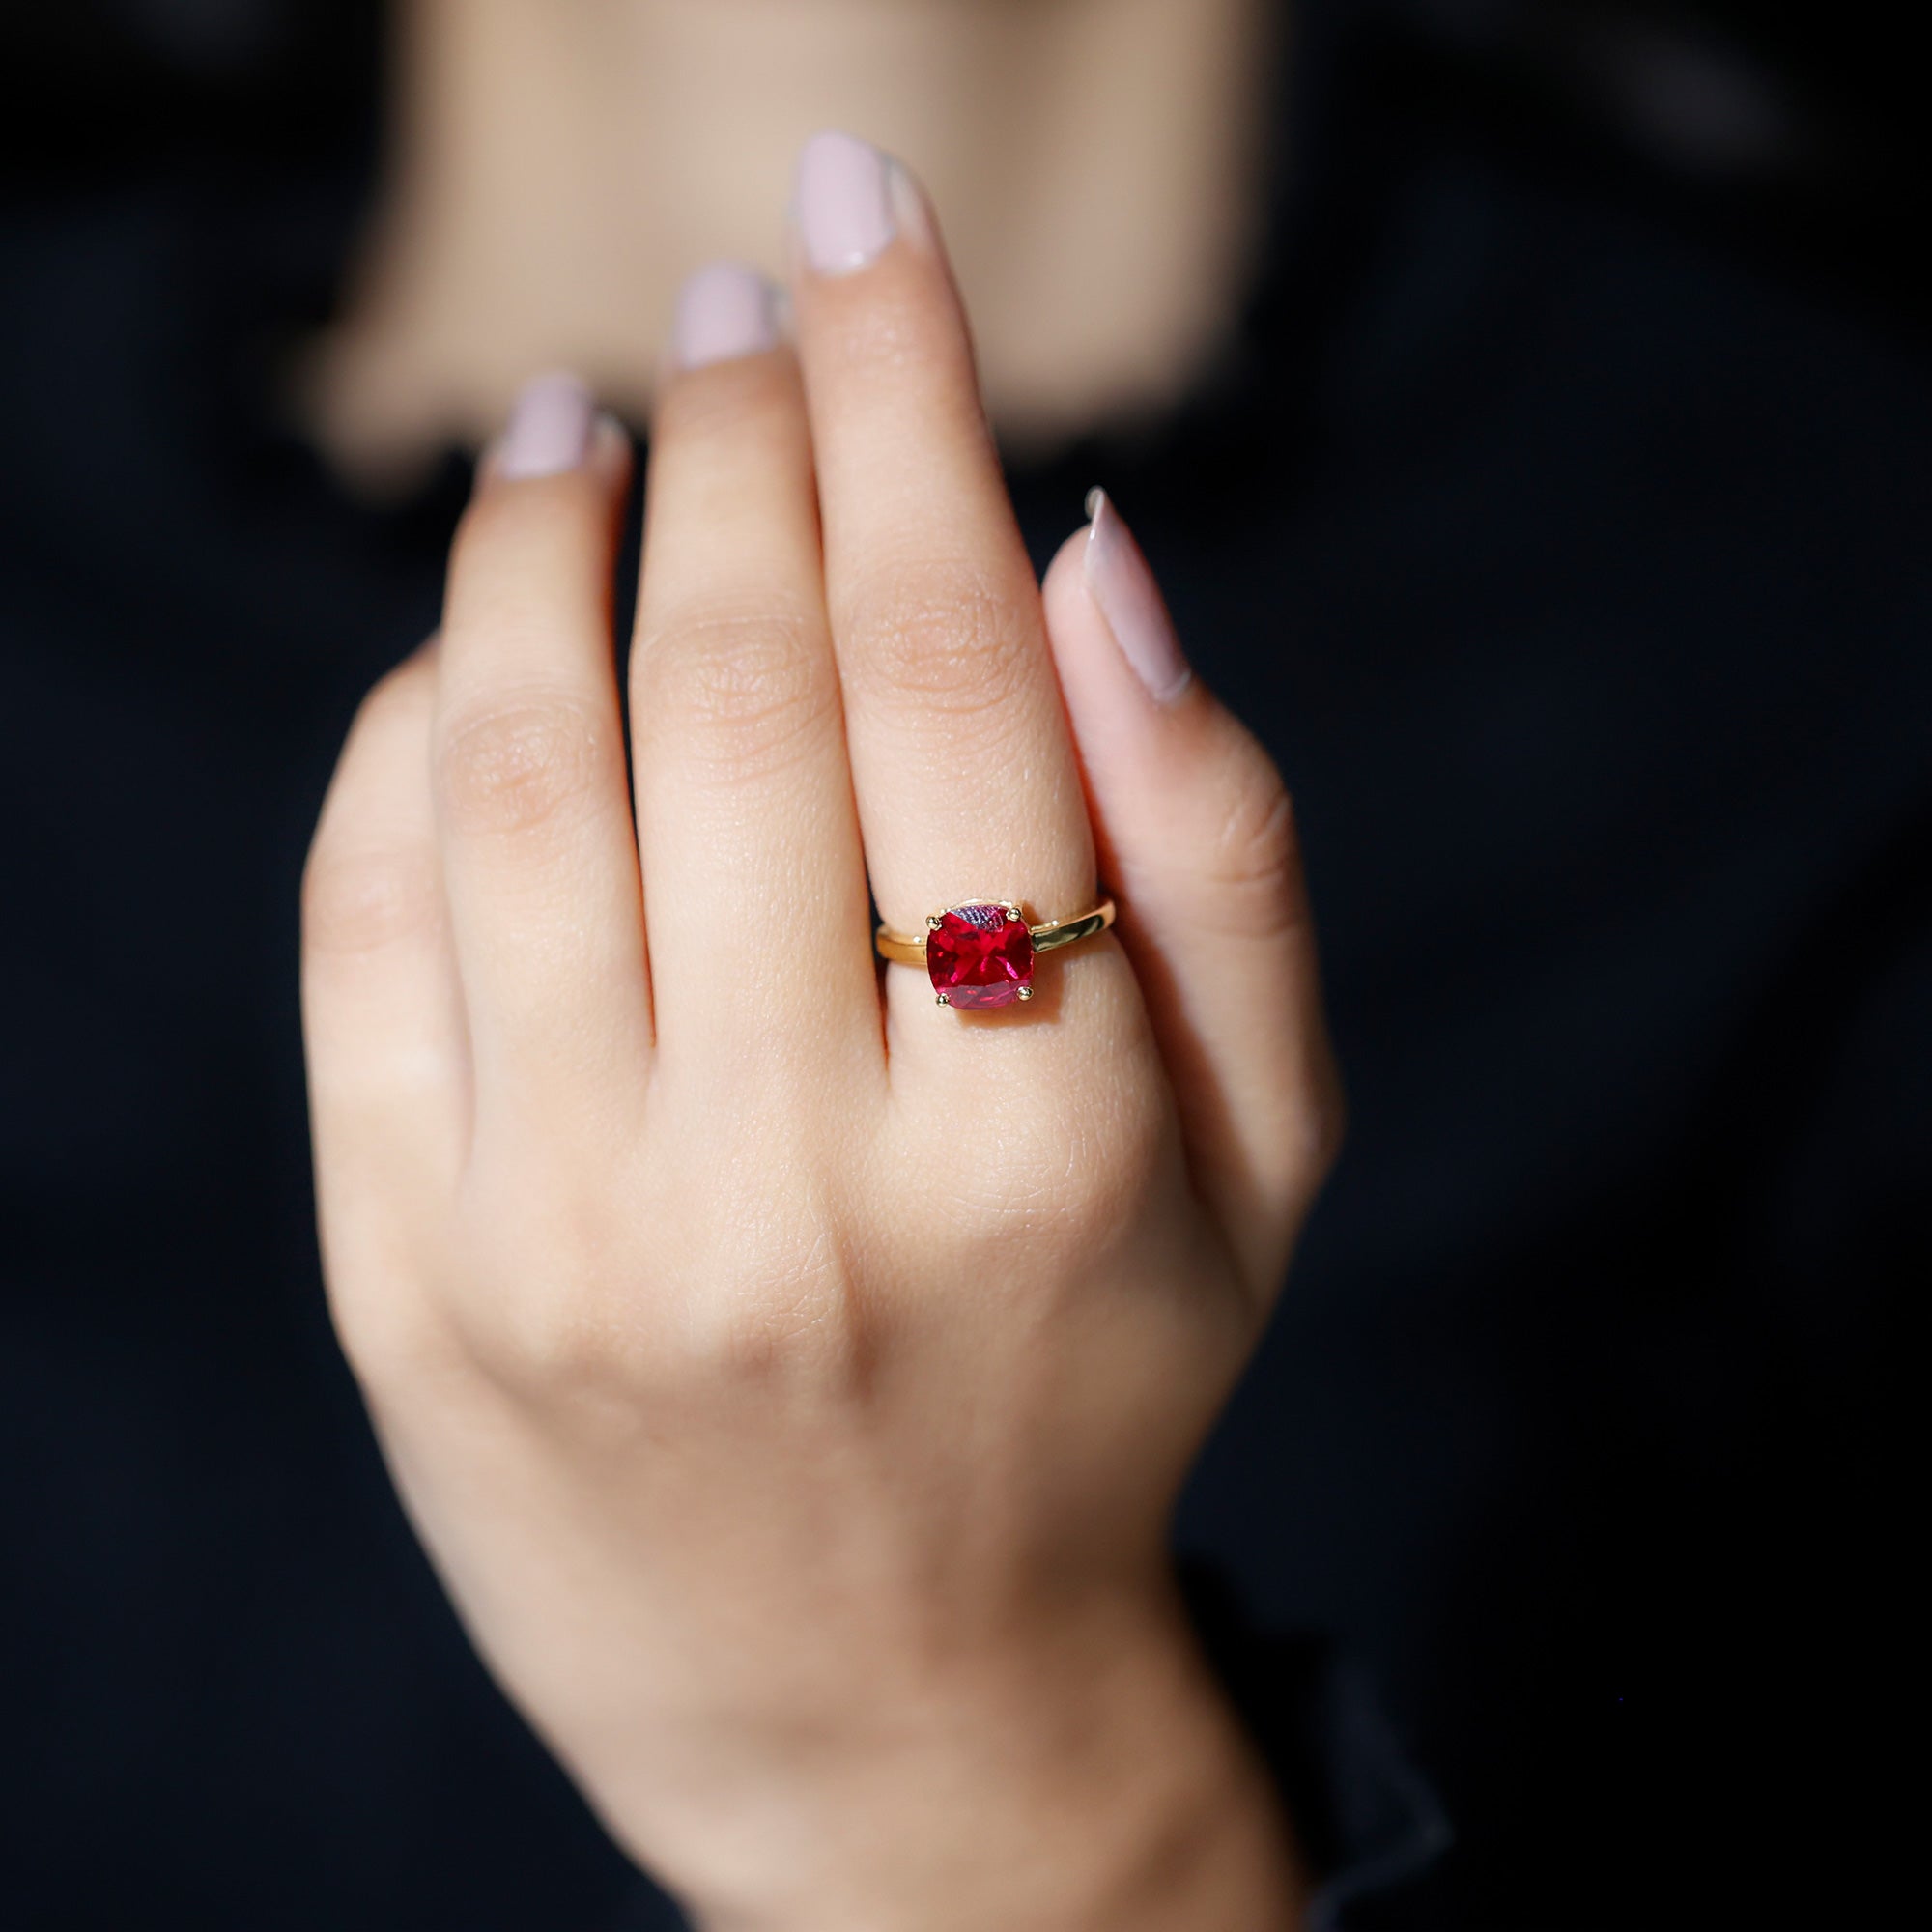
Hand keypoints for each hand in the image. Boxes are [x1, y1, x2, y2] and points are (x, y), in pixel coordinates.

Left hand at [301, 134, 1338, 1929]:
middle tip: (741, 319)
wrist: (881, 1700)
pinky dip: (407, 729)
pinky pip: (370, 923)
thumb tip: (1098, 553)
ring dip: (541, 541)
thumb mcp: (1264, 1158)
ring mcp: (572, 1239)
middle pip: (733, 684)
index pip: (953, 668)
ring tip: (583, 428)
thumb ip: (1228, 851)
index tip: (866, 233)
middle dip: (739, 438)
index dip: (908, 406)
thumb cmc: (1093, 1384)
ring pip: (517, 769)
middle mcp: (794, 1184)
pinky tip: (472, 641)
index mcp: (1046, 1142)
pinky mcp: (411, 1282)